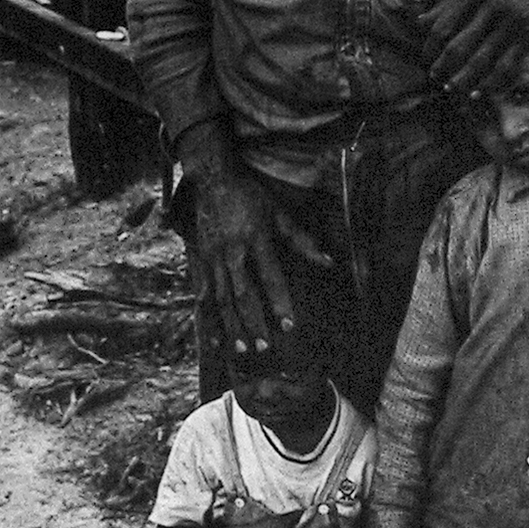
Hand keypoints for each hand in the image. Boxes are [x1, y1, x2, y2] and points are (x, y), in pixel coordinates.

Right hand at [179, 122, 330, 354]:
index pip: (271, 277)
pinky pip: (202, 293)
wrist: (212, 179)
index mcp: (255, 238)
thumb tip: (328, 261)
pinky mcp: (199, 260)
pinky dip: (208, 318)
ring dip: (232, 325)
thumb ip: (302, 239)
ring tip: (242, 348)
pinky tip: (213, 339)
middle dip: (253, 322)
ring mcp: (213, 257)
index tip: (289, 325)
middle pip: (243, 294)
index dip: (280, 302)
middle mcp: (232, 251)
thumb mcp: (279, 212)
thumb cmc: (250, 195)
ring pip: (222, 298)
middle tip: (263, 347)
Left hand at [420, 0, 528, 95]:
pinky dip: (493, 82)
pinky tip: (480, 91)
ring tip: (451, 89)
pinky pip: (510, 64)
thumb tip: (419, 22)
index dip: (431, 46)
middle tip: (434, 77)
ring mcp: (515, 20)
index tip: (425, 57)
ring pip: (484, 59)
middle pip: (461, 45)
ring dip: (464, 79)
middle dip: (443, 66)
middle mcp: (495, 5)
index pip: (444, 24)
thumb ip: (450, 0)